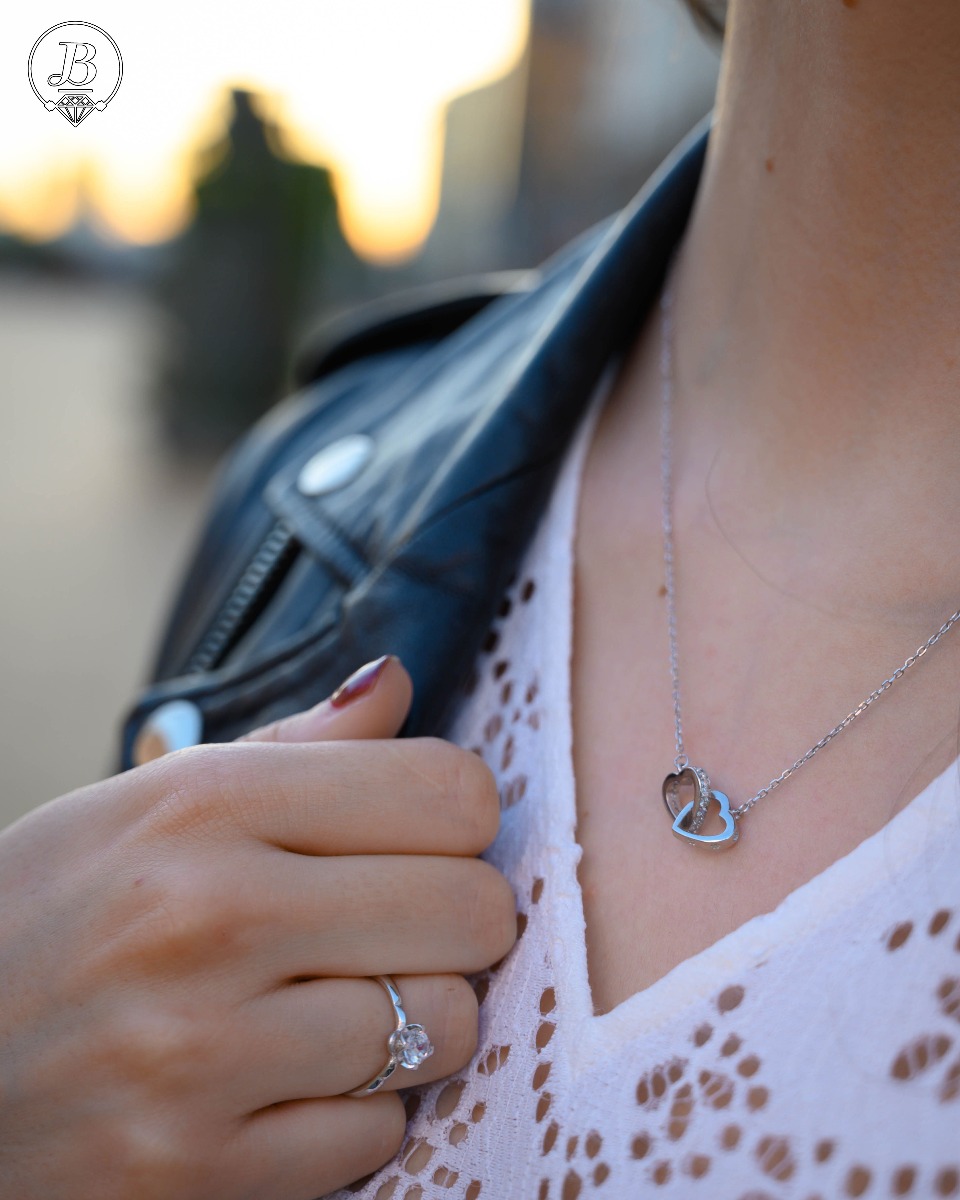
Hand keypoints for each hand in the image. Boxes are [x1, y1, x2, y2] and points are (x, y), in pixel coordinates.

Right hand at [0, 656, 513, 1199]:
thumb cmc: (46, 918)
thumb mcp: (145, 803)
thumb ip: (289, 747)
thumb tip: (394, 682)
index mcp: (202, 803)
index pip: (449, 791)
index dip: (456, 817)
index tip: (422, 837)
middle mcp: (207, 919)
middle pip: (472, 908)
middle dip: (454, 919)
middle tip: (396, 927)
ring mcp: (200, 1057)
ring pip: (442, 1026)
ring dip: (412, 1021)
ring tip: (338, 1006)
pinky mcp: (192, 1174)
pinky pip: (377, 1134)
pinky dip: (355, 1111)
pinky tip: (288, 1082)